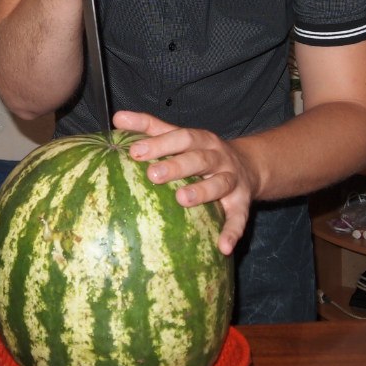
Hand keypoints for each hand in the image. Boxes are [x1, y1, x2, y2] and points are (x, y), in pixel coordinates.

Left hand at [115, 110, 256, 255]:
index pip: (181, 137)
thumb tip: (117, 118)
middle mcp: (218, 157)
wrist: (249, 166)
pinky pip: (239, 218)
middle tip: (153, 175)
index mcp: (201, 140)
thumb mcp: (180, 137)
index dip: (160, 144)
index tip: (135, 152)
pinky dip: (232, 232)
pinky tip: (223, 247)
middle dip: (177, 166)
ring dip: (203, 191)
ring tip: (182, 199)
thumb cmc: (201, 152)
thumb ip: (150, 127)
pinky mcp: (241, 203)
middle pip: (199, 159)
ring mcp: (232, 180)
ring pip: (220, 184)